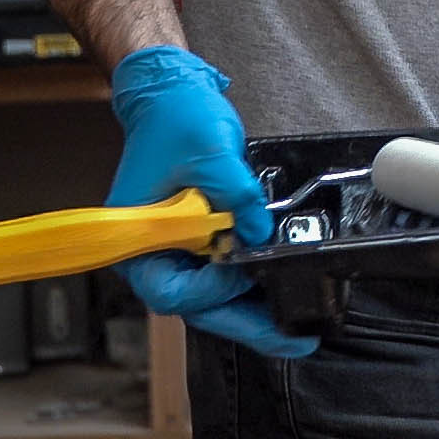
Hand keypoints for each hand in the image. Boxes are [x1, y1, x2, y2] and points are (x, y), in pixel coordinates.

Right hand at [107, 46, 315, 357]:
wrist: (173, 97)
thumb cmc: (176, 121)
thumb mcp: (211, 155)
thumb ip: (237, 198)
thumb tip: (257, 232)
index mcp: (139, 242)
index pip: (174, 291)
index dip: (213, 291)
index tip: (244, 268)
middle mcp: (157, 254)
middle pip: (200, 305)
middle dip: (248, 324)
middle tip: (295, 341)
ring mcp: (180, 249)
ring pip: (216, 295)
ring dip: (254, 310)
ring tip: (298, 328)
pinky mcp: (201, 239)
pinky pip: (227, 270)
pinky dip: (254, 283)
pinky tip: (285, 292)